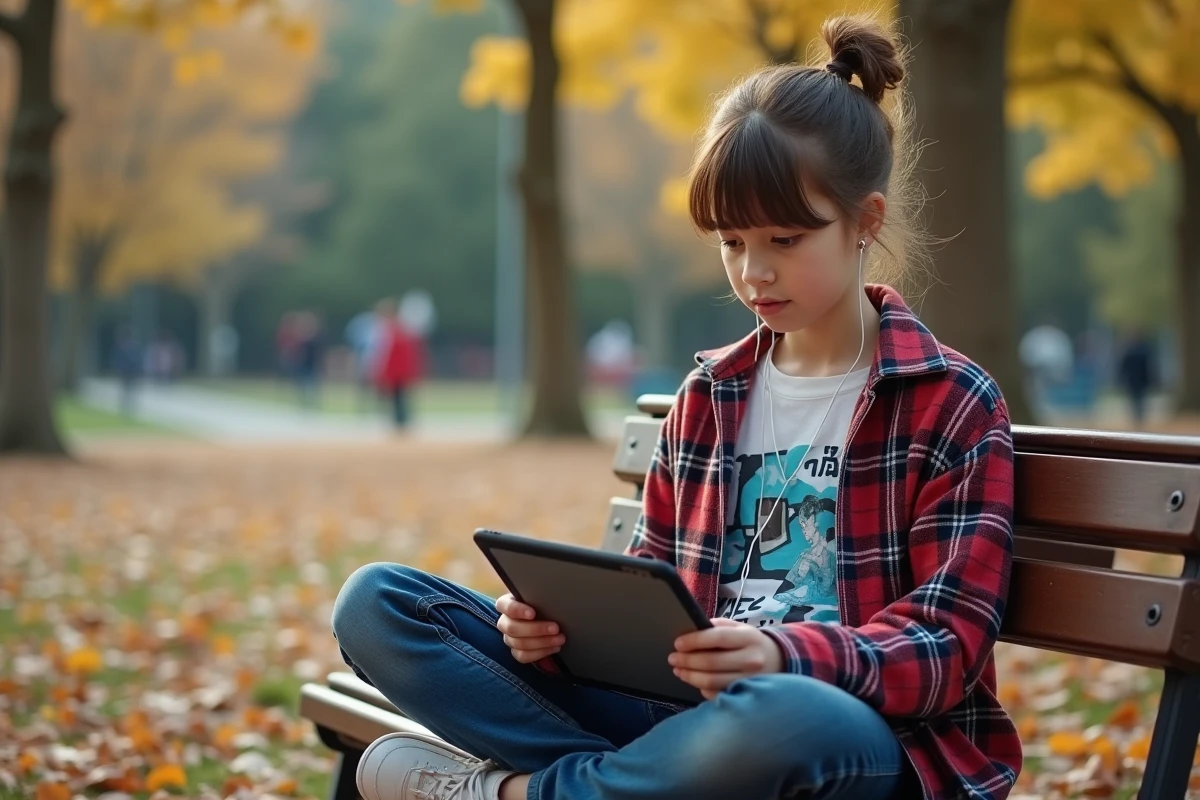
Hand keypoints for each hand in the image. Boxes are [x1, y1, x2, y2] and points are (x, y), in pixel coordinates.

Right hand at [495, 593, 564, 663]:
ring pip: (519, 644)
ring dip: (542, 642)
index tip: (533, 613)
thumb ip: (538, 597)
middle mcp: (504, 622)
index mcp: (505, 604)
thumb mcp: (538, 597)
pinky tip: (554, 648)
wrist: (544, 617)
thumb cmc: (540, 603)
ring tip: (560, 639)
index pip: (504, 606)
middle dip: (536, 629)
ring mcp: (509, 638)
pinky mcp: (516, 652)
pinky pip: (524, 656)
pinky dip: (541, 653)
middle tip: (556, 628)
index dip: (517, 610)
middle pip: (512, 628)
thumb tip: (552, 598)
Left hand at [668, 618, 784, 699]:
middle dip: (687, 660)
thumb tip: (690, 631)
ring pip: (712, 682)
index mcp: (749, 638)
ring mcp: (750, 681)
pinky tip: (695, 681)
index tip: (678, 643)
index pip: (717, 638)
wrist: (778, 662)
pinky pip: (717, 695)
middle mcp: (751, 660)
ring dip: (690, 676)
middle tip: (673, 658)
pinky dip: (702, 689)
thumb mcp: (739, 628)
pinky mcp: (746, 697)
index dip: (694, 641)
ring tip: (679, 670)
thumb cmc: (751, 643)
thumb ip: (718, 627)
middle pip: (711, 662)